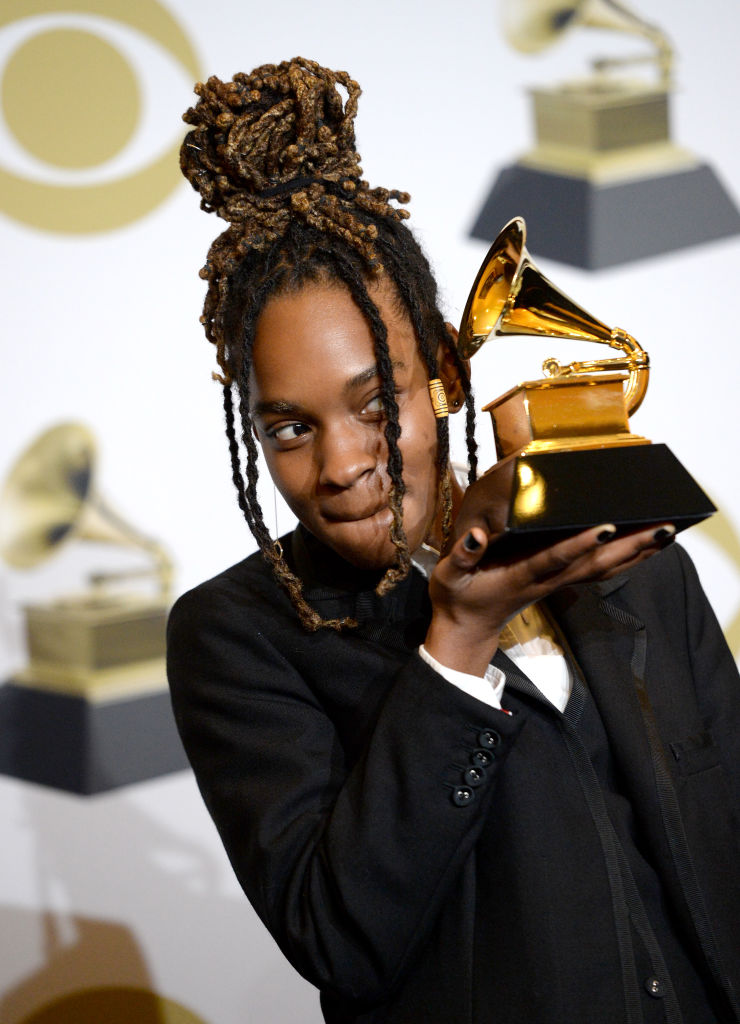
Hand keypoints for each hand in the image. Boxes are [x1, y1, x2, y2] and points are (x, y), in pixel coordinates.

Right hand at [425, 522, 674, 676]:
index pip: (555, 559)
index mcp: (521, 575)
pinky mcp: (560, 583)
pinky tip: (645, 548)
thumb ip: (463, 555)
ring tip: (666, 532)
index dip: (580, 544)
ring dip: (636, 553)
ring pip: (603, 569)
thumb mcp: (449, 576)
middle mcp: (547, 580)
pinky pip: (600, 571)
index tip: (605, 526)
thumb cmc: (458, 599)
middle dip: (628, 546)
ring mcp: (557, 583)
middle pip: (594, 564)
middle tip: (662, 527)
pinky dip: (626, 560)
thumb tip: (477, 534)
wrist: (467, 631)